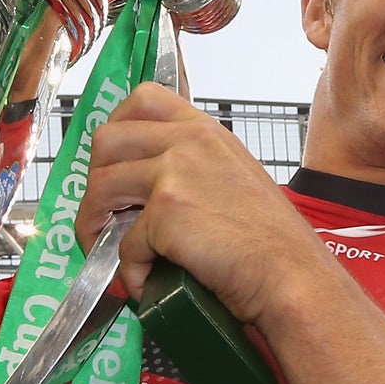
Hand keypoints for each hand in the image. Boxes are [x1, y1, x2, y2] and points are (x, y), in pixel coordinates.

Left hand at [75, 83, 337, 327]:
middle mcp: (189, 142)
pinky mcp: (166, 211)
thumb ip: (194, 168)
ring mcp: (175, 172)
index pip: (142, 100)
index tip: (110, 161)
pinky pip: (124, 243)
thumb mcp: (235, 178)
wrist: (290, 275)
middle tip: (102, 217)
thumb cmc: (270, 242)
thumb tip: (146, 189)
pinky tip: (147, 284)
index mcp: (205, 131)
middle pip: (107, 141)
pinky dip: (129, 271)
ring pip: (102, 188)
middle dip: (93, 182)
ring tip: (109, 254)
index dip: (115, 128)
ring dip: (94, 227)